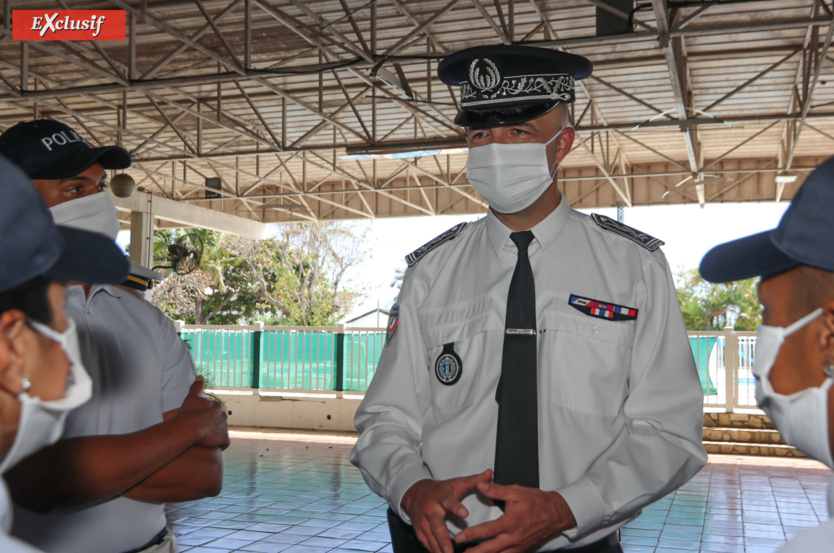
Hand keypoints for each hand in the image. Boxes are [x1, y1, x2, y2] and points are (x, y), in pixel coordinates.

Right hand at [175, 377, 229, 448]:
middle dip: (212, 427)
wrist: (189, 428)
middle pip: (219, 422)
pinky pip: (224, 443)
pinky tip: (211, 446)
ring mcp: (225, 427)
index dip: (206, 418)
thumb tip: (200, 376)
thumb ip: (196, 387)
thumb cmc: (188, 413)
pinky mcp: (225, 438)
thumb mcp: (191, 398)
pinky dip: (219, 445)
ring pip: (221, 432)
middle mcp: (223, 415)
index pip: (214, 412)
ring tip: (205, 440)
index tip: (198, 422)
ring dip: (215, 436)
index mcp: (217, 406)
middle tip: (201, 432)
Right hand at [401, 469, 493, 552]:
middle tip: (450, 550)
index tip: (465, 514)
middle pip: (437, 525)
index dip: (456, 507)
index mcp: (441, 497)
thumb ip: (474, 480)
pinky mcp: (419, 530)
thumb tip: (490, 472)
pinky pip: (426, 543)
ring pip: (430, 537)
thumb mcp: (456, 483)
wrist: (414, 492)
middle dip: (443, 538)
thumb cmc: (440, 489)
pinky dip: (433, 551)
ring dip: (438, 548)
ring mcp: (423, 521)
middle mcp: (431, 509)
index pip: (449, 501)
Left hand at [454, 482, 575, 552]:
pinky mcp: (521, 550)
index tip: (459, 537)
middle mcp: (514, 538)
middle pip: (490, 549)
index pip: (488, 531)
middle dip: (473, 552)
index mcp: (511, 522)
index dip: (472, 535)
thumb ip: (496, 490)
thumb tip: (479, 485)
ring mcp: (518, 546)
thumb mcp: (516, 492)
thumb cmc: (536, 501)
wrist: (555, 513)